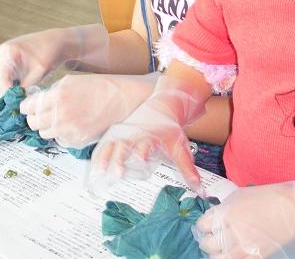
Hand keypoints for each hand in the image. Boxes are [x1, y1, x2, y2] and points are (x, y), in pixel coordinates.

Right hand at [0, 24, 108, 90]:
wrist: (53, 42)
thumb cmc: (48, 53)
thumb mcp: (40, 71)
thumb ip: (26, 85)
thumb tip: (16, 99)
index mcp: (9, 51)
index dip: (4, 88)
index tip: (12, 98)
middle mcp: (0, 51)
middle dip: (1, 87)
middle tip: (15, 94)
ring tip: (13, 88)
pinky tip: (11, 83)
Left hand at [20, 73, 157, 147]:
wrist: (120, 99)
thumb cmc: (98, 87)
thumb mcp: (70, 81)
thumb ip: (51, 92)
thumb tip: (36, 101)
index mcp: (57, 96)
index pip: (28, 107)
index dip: (26, 107)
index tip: (27, 107)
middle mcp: (61, 114)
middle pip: (32, 123)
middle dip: (34, 117)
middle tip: (40, 113)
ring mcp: (69, 129)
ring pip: (44, 133)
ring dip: (47, 126)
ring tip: (57, 118)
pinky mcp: (77, 140)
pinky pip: (59, 140)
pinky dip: (61, 133)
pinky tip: (70, 124)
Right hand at [88, 76, 207, 193]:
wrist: (163, 104)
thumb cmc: (170, 129)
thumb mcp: (180, 147)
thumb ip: (188, 169)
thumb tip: (201, 191)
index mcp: (150, 136)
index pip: (145, 145)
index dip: (142, 153)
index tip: (141, 161)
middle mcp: (134, 134)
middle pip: (124, 146)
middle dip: (119, 160)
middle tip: (116, 174)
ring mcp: (122, 133)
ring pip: (110, 146)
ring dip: (103, 160)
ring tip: (97, 175)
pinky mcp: (115, 134)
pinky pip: (103, 147)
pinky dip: (97, 158)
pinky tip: (93, 171)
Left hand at [196, 179, 294, 258]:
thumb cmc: (268, 197)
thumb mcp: (239, 196)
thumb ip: (222, 209)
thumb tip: (212, 218)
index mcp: (225, 213)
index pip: (201, 226)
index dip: (204, 224)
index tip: (209, 224)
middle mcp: (231, 233)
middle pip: (206, 244)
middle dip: (208, 239)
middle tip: (214, 235)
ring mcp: (242, 248)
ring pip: (216, 258)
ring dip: (216, 252)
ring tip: (223, 246)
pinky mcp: (254, 258)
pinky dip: (230, 257)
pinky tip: (236, 250)